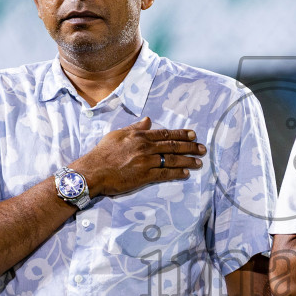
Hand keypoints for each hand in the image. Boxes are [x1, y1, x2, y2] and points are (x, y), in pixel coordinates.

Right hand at [70, 117, 205, 197]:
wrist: (93, 171)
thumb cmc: (102, 153)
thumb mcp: (118, 135)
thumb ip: (135, 127)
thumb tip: (148, 120)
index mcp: (139, 136)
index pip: (165, 134)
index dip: (181, 134)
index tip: (193, 135)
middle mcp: (145, 147)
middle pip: (173, 146)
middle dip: (190, 147)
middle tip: (202, 148)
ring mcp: (146, 161)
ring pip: (172, 159)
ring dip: (188, 161)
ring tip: (199, 162)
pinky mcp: (145, 176)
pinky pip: (165, 174)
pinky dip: (177, 173)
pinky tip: (186, 174)